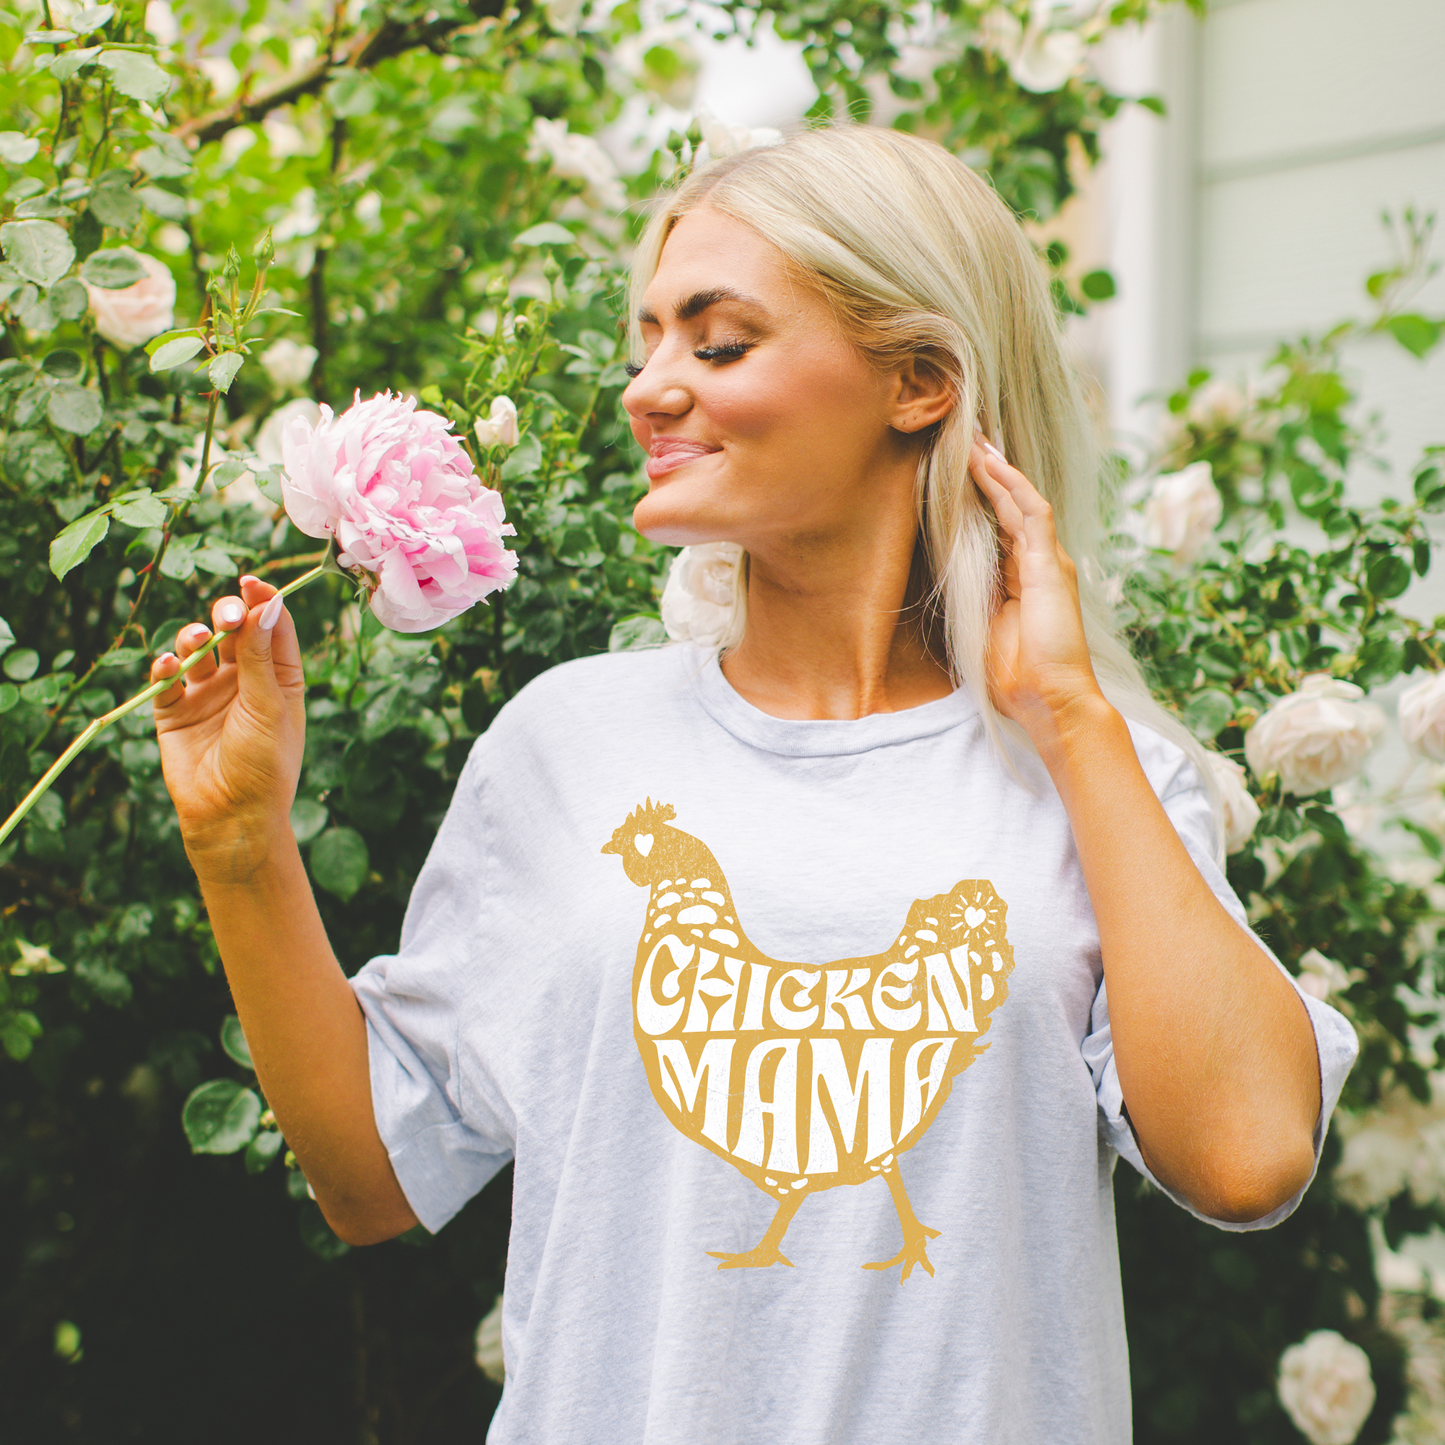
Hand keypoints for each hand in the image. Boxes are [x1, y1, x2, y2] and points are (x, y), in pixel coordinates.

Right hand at [150, 575, 304, 883]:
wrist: (231, 817)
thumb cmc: (264, 766)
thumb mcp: (269, 707)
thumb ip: (263, 656)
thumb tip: (268, 603)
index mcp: (279, 678)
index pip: (271, 627)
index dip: (262, 601)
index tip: (251, 582)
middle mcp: (244, 680)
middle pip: (232, 630)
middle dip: (226, 614)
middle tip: (225, 616)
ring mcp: (207, 693)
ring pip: (196, 647)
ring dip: (193, 637)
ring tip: (196, 643)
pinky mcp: (174, 711)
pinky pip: (166, 677)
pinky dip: (165, 666)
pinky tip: (170, 667)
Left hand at [968, 439, 1106, 744]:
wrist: (1051, 699)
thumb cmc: (1018, 677)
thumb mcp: (984, 629)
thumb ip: (973, 600)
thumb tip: (945, 581)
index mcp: (1022, 577)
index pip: (999, 525)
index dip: (980, 496)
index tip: (956, 470)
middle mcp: (1039, 562)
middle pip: (1010, 504)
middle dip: (988, 472)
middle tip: (964, 438)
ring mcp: (1047, 561)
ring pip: (1020, 501)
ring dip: (996, 469)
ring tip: (972, 440)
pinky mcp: (1050, 565)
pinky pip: (1032, 514)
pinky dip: (1012, 487)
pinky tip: (992, 464)